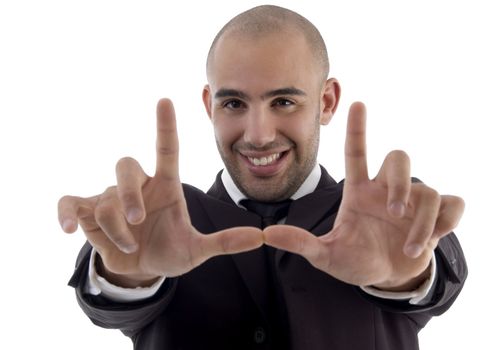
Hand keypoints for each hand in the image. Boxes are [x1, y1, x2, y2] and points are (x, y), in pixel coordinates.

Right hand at [58, 99, 262, 285]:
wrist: (142, 269)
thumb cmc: (170, 251)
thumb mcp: (197, 250)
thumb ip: (224, 242)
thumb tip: (259, 237)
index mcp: (166, 186)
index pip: (166, 149)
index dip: (165, 126)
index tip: (165, 100)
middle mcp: (138, 186)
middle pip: (126, 166)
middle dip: (130, 195)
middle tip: (140, 221)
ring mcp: (111, 198)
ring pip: (105, 200)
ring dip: (116, 229)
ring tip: (130, 246)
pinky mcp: (88, 212)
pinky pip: (70, 203)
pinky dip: (67, 214)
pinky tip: (69, 229)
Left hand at [264, 102, 464, 289]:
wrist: (387, 278)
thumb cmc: (356, 260)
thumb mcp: (326, 255)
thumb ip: (301, 243)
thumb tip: (267, 235)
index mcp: (359, 191)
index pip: (357, 152)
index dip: (357, 129)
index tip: (357, 103)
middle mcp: (387, 190)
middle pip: (400, 158)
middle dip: (400, 183)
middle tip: (393, 213)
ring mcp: (414, 201)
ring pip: (428, 191)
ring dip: (422, 223)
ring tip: (408, 248)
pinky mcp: (437, 216)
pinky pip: (453, 204)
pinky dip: (447, 222)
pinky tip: (434, 238)